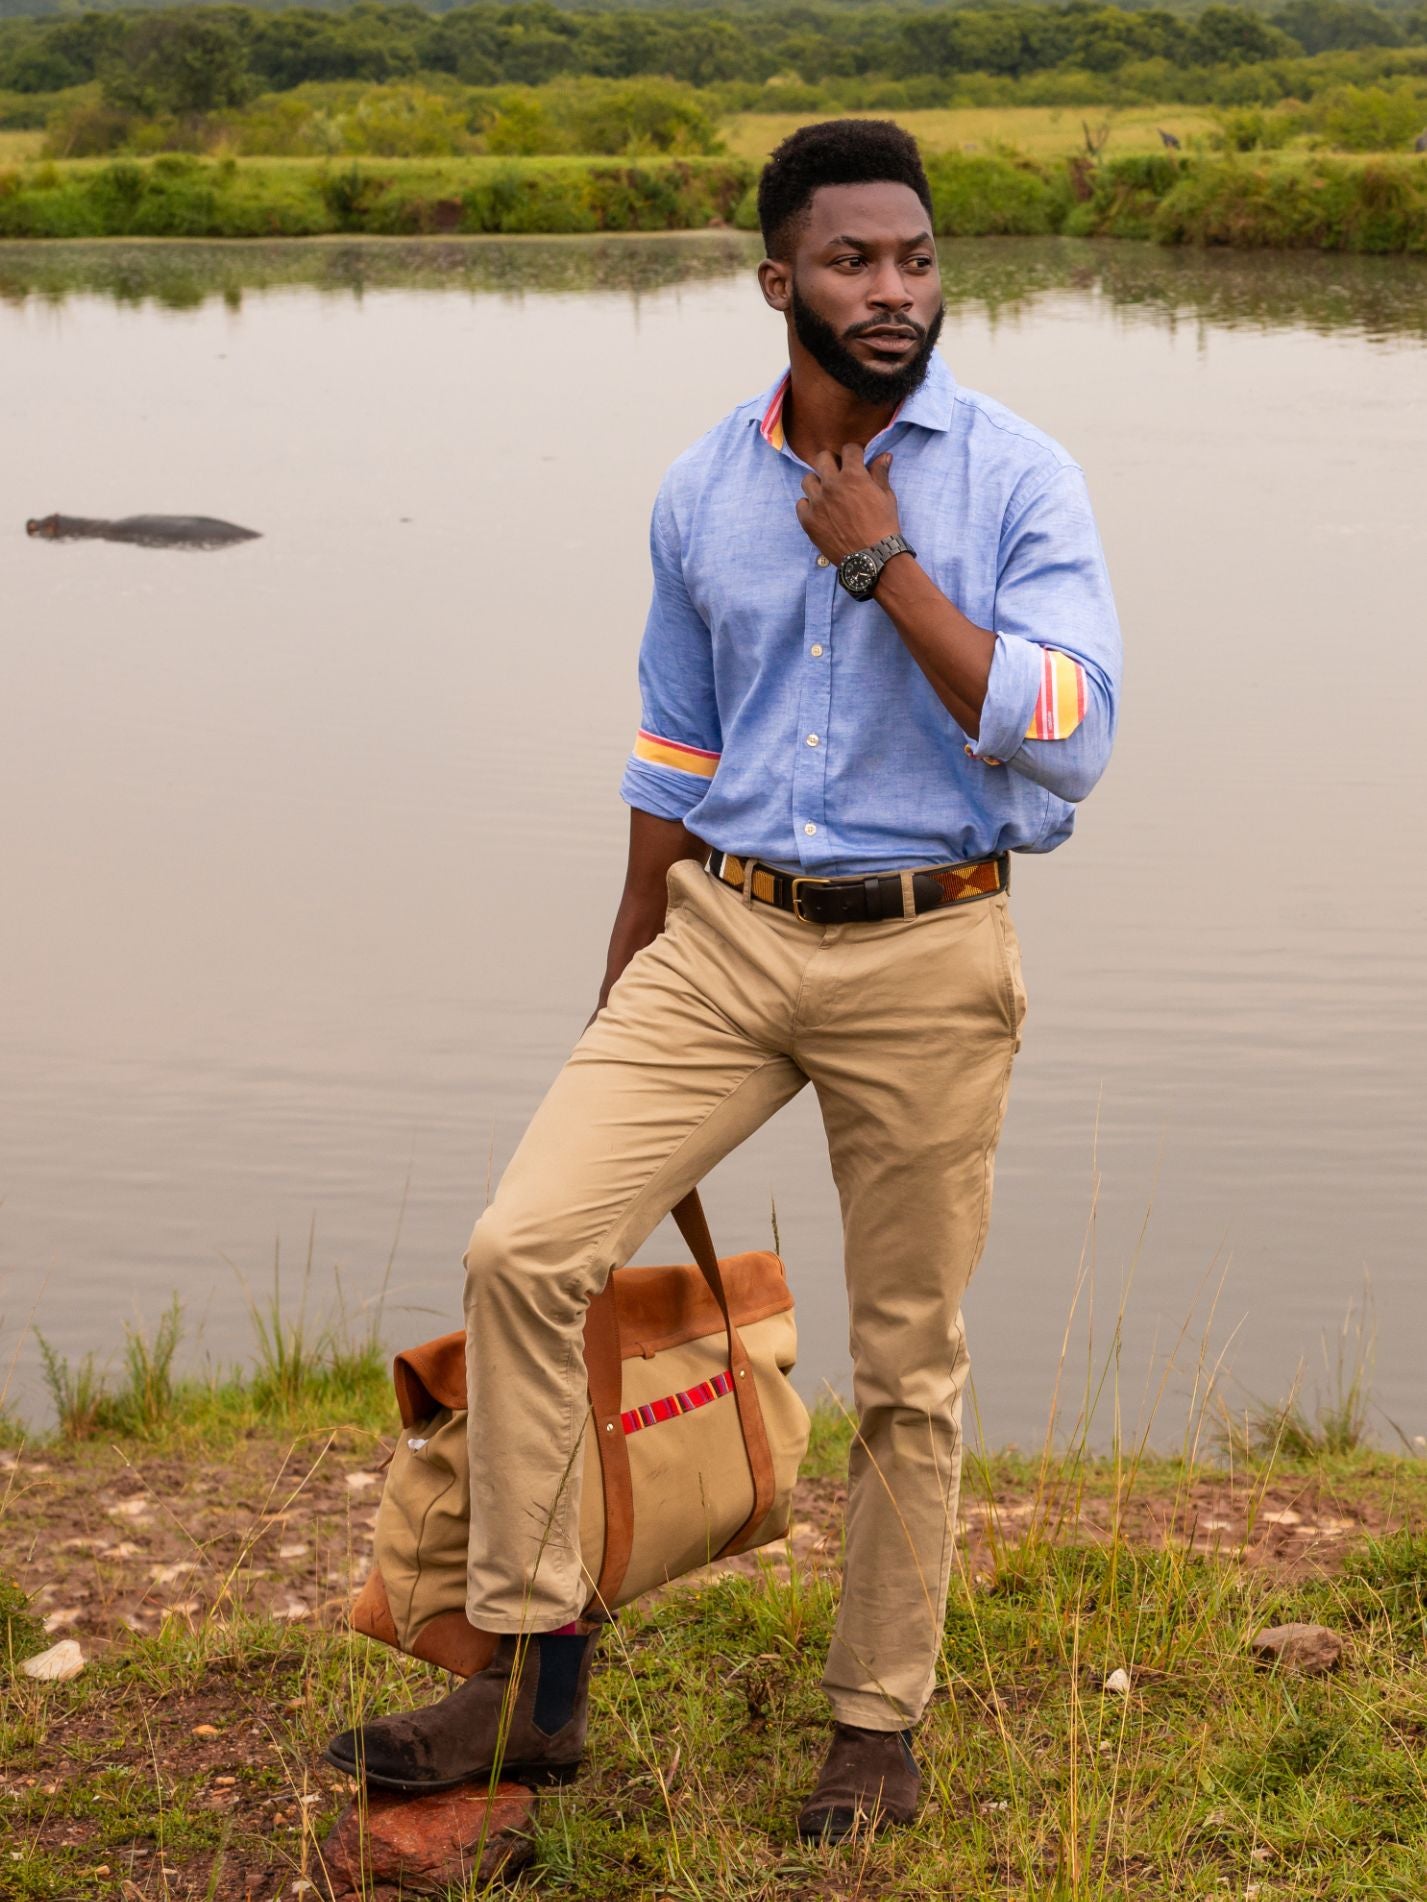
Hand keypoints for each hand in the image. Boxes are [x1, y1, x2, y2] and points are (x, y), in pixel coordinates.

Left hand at [795, 445, 899, 563]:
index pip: (848, 449)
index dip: (854, 452)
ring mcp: (817, 503)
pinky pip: (801, 503)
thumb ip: (880, 473)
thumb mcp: (886, 496)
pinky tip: (819, 510)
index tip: (856, 458)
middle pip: (821, 458)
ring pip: (807, 480)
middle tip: (837, 471)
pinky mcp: (808, 521)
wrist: (872, 558)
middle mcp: (831, 485)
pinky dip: (809, 504)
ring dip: (817, 482)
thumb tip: (884, 455)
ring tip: (826, 492)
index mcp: (853, 475)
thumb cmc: (884, 526)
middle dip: (831, 460)